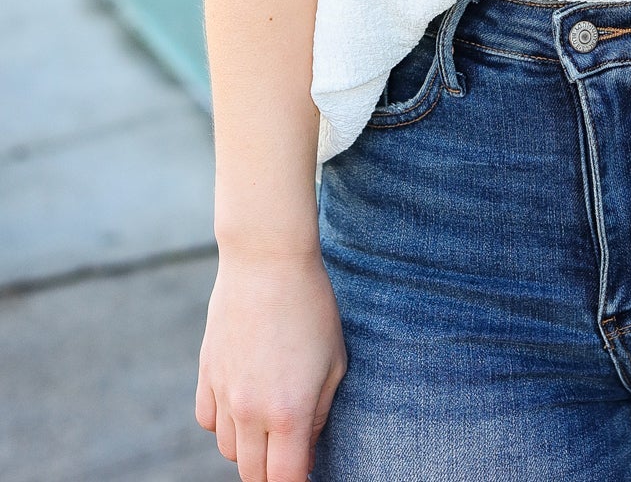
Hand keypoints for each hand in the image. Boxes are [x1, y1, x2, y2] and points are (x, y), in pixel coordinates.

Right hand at [196, 248, 347, 481]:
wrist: (267, 260)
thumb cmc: (311, 308)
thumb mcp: (334, 362)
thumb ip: (319, 415)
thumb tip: (306, 451)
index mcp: (287, 412)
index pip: (285, 479)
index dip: (298, 481)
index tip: (307, 470)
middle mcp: (249, 410)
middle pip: (253, 474)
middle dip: (274, 471)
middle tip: (292, 449)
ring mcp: (223, 392)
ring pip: (229, 451)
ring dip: (250, 448)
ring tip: (271, 419)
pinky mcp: (206, 372)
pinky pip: (208, 421)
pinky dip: (224, 423)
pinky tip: (243, 400)